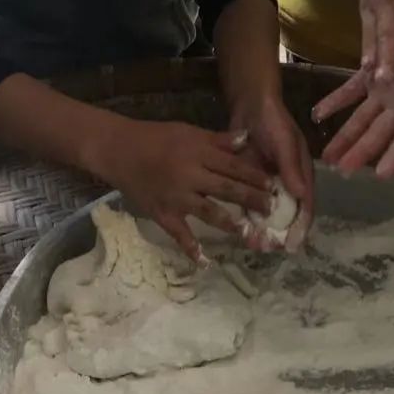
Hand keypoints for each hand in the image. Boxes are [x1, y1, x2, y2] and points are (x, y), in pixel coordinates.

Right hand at [94, 116, 273, 263]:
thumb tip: (247, 139)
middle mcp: (190, 175)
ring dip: (231, 223)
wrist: (118, 149)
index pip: (233, 166)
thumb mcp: (189, 131)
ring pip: (209, 212)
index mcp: (198, 153)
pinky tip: (205, 262)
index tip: (274, 186)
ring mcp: (176, 197)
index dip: (255, 177)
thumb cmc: (156, 137)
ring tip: (249, 233)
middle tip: (272, 210)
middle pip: (227, 189)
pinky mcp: (162, 213)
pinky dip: (191, 249)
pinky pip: (179, 234)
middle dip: (252, 200)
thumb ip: (218, 140)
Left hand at [230, 93, 313, 247]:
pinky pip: (248, 205)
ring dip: (261, 230)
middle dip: (278, 234)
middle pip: (286, 216)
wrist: (250, 105)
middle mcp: (287, 184)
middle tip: (266, 247)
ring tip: (252, 244)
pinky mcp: (248, 182)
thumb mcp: (284, 142)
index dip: (300, 227)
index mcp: (302, 175)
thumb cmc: (273, 120)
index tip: (292, 246)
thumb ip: (291, 167)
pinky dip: (246, 218)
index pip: (305, 206)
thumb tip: (301, 195)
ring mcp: (267, 185)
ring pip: (266, 214)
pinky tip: (237, 230)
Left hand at [315, 19, 393, 175]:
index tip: (381, 174)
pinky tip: (317, 114)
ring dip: (345, 136)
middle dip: (362, 152)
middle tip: (341, 171)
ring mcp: (385, 90)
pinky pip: (350, 91)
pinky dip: (334, 102)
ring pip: (362, 117)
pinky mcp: (372, 74)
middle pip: (380, 132)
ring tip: (325, 156)